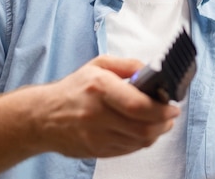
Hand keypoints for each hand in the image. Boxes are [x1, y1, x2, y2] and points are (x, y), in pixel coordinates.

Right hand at [29, 55, 180, 157]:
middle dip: (164, 123)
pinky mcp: (96, 150)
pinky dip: (140, 141)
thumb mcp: (99, 65)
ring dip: (156, 133)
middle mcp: (97, 114)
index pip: (138, 105)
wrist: (42, 116)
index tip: (172, 106)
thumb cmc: (74, 89)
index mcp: (100, 88)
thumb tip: (151, 71)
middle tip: (170, 115)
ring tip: (160, 122)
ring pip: (138, 142)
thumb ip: (128, 65)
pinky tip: (142, 130)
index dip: (161, 109)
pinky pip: (128, 150)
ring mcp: (96, 136)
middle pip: (143, 128)